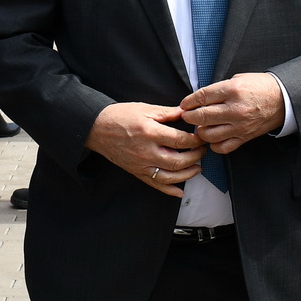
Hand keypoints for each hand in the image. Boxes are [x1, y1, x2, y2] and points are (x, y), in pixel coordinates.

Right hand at [85, 102, 205, 198]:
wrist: (97, 129)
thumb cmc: (120, 116)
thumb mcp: (144, 109)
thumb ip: (167, 113)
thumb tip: (186, 113)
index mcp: (150, 133)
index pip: (180, 140)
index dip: (195, 140)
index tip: (201, 137)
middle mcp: (147, 152)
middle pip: (178, 161)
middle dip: (195, 157)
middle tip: (203, 151)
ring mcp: (142, 165)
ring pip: (170, 177)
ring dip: (187, 174)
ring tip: (197, 168)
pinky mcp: (137, 172)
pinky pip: (155, 185)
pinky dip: (169, 190)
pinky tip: (180, 191)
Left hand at [180, 73, 285, 153]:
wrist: (283, 99)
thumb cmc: (260, 87)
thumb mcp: (238, 79)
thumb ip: (219, 89)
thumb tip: (199, 99)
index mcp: (232, 90)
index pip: (202, 97)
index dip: (188, 102)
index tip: (184, 105)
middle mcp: (235, 109)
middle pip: (201, 117)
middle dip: (189, 117)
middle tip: (187, 116)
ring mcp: (239, 125)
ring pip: (209, 134)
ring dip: (200, 131)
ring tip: (201, 126)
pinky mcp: (244, 137)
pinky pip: (222, 147)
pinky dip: (214, 144)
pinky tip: (213, 137)